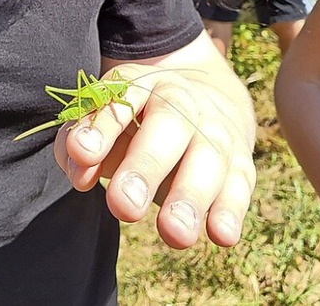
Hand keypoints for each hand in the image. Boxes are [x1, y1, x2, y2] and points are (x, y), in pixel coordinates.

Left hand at [53, 43, 255, 248]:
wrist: (202, 100)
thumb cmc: (136, 121)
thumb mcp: (104, 121)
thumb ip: (81, 146)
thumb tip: (79, 174)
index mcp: (141, 83)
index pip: (122, 98)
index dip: (102, 126)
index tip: (82, 154)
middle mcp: (182, 99)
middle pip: (168, 124)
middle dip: (146, 165)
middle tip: (123, 205)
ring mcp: (215, 128)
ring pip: (208, 157)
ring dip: (191, 196)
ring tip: (173, 233)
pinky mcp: (240, 160)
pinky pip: (240, 183)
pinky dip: (231, 209)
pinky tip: (220, 234)